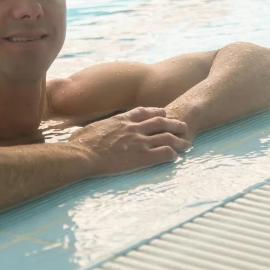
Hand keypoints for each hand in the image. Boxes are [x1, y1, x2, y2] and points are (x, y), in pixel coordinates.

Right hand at [68, 107, 190, 175]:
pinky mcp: (141, 157)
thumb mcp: (92, 128)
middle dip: (174, 123)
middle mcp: (133, 128)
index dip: (156, 111)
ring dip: (179, 140)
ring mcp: (139, 141)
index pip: (143, 112)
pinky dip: (172, 154)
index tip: (163, 112)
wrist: (83, 154)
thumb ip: (100, 127)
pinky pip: (163, 153)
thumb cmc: (81, 143)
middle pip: (160, 121)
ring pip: (167, 137)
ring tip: (188, 144)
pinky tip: (176, 157)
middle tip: (183, 126)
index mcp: (121, 120)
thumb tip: (93, 130)